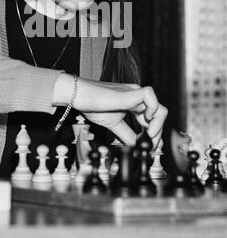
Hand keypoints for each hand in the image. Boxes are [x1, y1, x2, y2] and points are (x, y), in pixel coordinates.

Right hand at [53, 74, 167, 147]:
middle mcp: (137, 97)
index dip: (154, 133)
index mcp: (133, 103)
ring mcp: (135, 93)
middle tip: (148, 145)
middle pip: (160, 114)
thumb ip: (126, 134)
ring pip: (159, 107)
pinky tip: (144, 121)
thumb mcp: (113, 124)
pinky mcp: (130, 92)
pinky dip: (152, 111)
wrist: (78, 96)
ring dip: (157, 126)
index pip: (152, 118)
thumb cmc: (91, 105)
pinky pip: (150, 97)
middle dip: (157, 133)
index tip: (148, 145)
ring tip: (148, 136)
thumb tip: (136, 145)